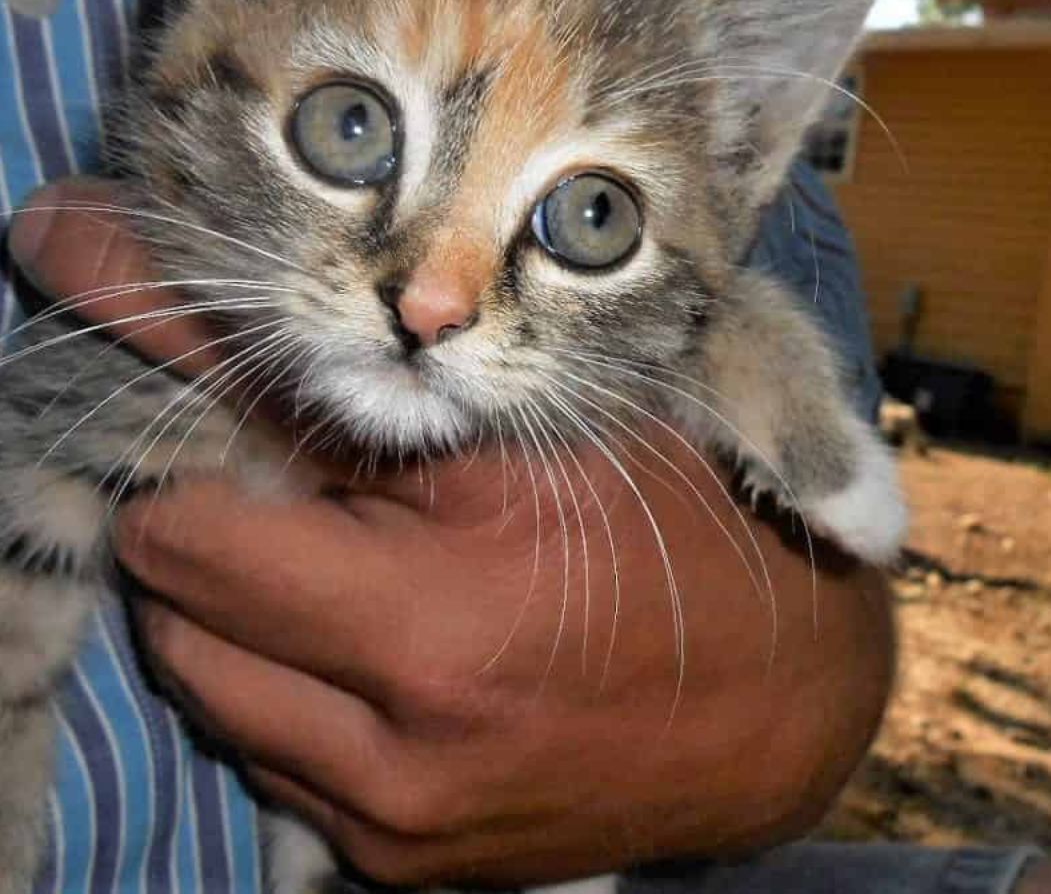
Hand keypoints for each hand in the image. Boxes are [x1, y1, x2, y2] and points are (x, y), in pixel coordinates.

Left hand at [10, 178, 895, 887]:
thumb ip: (351, 390)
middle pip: (182, 625)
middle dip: (219, 540)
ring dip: (252, 617)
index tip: (240, 423)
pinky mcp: (409, 870)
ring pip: (218, 697)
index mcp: (431, 625)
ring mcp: (397, 829)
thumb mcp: (535, 434)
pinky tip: (382, 638)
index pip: (188, 541)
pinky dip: (297, 687)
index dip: (200, 462)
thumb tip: (174, 304)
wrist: (784, 699)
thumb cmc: (679, 531)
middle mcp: (397, 754)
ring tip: (354, 563)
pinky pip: (279, 762)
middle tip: (313, 490)